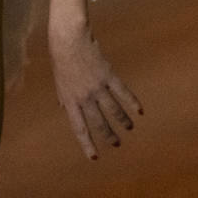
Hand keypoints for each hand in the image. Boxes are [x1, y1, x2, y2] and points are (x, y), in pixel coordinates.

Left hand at [49, 19, 141, 159]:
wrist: (68, 40)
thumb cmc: (60, 60)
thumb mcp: (58, 81)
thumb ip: (63, 96)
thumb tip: (64, 108)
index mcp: (69, 99)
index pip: (79, 127)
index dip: (87, 143)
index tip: (94, 157)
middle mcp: (83, 96)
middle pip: (99, 122)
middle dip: (108, 136)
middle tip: (116, 144)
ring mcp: (97, 87)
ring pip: (114, 110)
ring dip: (123, 121)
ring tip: (129, 128)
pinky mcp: (108, 76)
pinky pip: (123, 93)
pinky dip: (132, 102)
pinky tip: (139, 111)